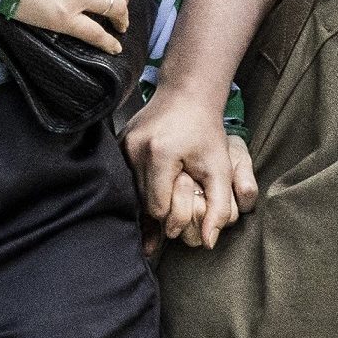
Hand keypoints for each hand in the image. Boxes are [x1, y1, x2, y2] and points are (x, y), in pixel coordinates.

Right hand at [124, 83, 256, 248]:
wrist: (187, 94)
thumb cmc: (207, 130)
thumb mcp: (220, 168)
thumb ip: (218, 207)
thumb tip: (209, 243)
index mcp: (159, 154)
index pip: (157, 207)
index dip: (170, 219)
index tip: (180, 223)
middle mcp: (134, 149)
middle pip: (141, 202)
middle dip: (156, 213)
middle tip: (169, 222)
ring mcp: (122, 145)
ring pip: (130, 191)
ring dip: (145, 201)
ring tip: (158, 209)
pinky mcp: (117, 143)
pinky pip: (124, 177)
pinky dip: (136, 187)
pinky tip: (147, 193)